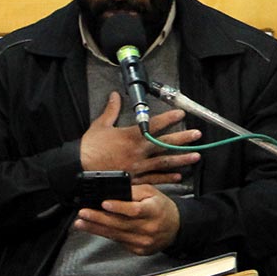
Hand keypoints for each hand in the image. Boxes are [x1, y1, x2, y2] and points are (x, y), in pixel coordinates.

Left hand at [75, 184, 180, 254]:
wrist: (175, 227)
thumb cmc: (161, 208)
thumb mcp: (152, 193)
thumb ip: (134, 192)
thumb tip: (113, 192)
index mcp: (154, 211)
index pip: (135, 210)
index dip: (119, 207)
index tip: (104, 203)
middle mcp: (149, 228)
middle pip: (120, 224)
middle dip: (98, 218)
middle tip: (83, 213)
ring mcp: (144, 242)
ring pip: (116, 235)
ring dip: (96, 228)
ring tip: (81, 223)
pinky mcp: (139, 250)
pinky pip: (119, 242)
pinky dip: (106, 235)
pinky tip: (95, 229)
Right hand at [78, 91, 200, 184]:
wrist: (79, 169)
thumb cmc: (89, 147)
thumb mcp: (100, 125)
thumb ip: (111, 110)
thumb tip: (114, 95)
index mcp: (131, 136)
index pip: (154, 125)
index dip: (169, 118)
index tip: (181, 113)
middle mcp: (138, 151)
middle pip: (165, 144)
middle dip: (183, 139)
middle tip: (197, 135)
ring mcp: (138, 167)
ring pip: (164, 163)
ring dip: (181, 159)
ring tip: (196, 156)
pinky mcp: (134, 179)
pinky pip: (154, 179)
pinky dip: (167, 178)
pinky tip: (179, 176)